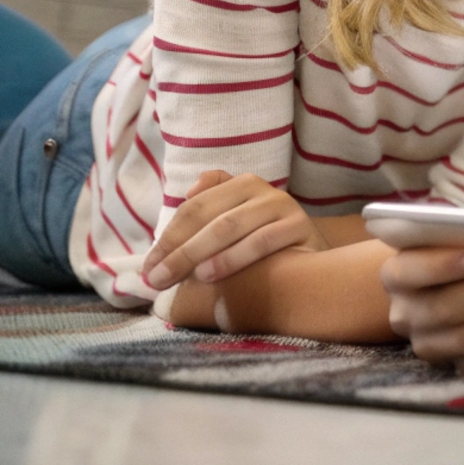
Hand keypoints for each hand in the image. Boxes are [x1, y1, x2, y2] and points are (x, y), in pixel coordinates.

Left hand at [144, 170, 330, 289]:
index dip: (167, 237)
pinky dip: (232, 257)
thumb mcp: (235, 225)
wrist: (316, 265)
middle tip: (154, 280)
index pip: (194, 208)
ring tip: (176, 279)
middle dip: (176, 250)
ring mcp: (283, 206)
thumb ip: (209, 208)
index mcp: (241, 185)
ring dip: (196, 253)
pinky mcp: (300, 226)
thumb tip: (188, 190)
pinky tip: (209, 276)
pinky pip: (261, 241)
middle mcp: (262, 190)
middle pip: (208, 217)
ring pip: (230, 226)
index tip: (147, 268)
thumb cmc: (264, 248)